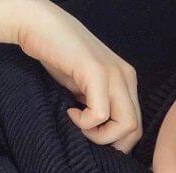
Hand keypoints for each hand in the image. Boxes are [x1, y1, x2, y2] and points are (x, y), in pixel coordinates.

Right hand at [17, 0, 142, 153]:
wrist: (38, 26)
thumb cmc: (59, 60)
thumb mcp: (86, 89)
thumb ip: (100, 107)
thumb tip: (104, 140)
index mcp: (127, 82)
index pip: (136, 126)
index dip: (116, 142)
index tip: (92, 135)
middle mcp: (126, 78)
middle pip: (135, 130)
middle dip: (110, 143)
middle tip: (85, 134)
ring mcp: (114, 74)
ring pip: (126, 125)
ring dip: (99, 135)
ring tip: (78, 123)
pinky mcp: (96, 72)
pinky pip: (100, 114)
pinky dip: (84, 122)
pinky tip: (70, 110)